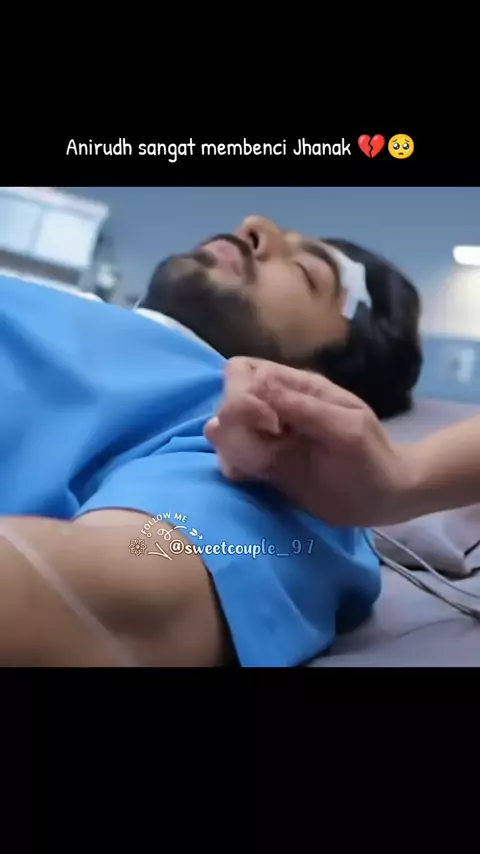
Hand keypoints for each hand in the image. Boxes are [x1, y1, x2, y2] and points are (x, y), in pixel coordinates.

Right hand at [204, 358, 413, 526]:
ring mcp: (266, 438)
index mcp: (295, 388)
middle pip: (225, 400)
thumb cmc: (371, 457)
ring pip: (222, 432)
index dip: (242, 394)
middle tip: (270, 447)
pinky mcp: (264, 467)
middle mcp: (274, 409)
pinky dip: (235, 467)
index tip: (270, 423)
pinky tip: (259, 478)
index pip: (241, 371)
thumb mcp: (346, 428)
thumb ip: (302, 406)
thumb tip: (256, 383)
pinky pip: (230, 460)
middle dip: (237, 424)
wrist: (383, 498)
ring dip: (233, 448)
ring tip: (263, 467)